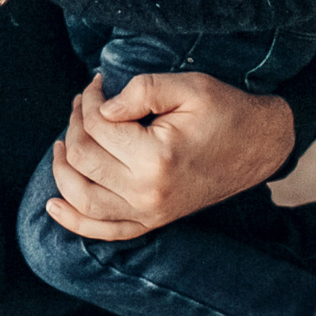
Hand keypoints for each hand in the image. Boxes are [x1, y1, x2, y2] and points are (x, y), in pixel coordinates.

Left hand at [42, 73, 296, 240]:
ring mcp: (152, 213)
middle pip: (84, 160)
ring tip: (63, 142)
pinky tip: (54, 206)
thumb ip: (141, 91)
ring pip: (84, 199)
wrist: (261, 145)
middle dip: (74, 126)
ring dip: (63, 169)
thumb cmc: (226, 111)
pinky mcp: (155, 221)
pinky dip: (75, 222)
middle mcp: (150, 193)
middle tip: (81, 103)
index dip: (88, 100)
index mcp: (158, 158)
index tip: (95, 83)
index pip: (98, 127)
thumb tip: (100, 108)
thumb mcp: (189, 86)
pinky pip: (106, 232)